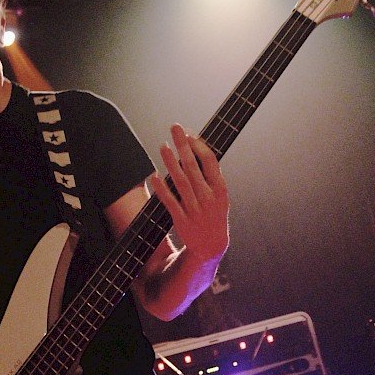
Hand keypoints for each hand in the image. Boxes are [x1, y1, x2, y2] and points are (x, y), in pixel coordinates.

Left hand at [150, 124, 228, 265]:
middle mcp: (208, 197)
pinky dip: (162, 189)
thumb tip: (198, 151)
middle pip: (193, 167)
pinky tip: (154, 175)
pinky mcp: (182, 220)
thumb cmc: (214, 215)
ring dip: (171, 162)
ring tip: (163, 146)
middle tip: (174, 128)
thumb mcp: (220, 196)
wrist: (211, 246)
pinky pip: (170, 201)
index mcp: (220, 189)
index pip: (211, 162)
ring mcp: (195, 209)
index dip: (199, 146)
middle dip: (183, 145)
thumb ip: (211, 176)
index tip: (188, 134)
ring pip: (180, 182)